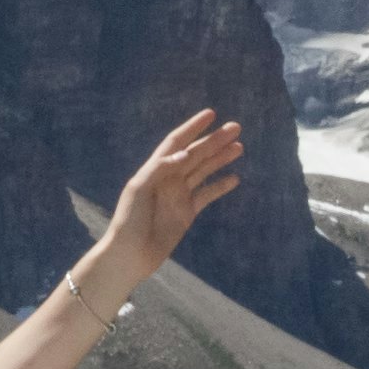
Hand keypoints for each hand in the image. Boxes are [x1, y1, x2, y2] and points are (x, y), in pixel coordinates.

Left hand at [87, 108, 246, 284]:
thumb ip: (160, 169)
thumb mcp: (139, 190)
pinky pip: (206, 195)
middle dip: (214, 140)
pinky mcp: (186, 213)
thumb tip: (186, 153)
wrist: (130, 255)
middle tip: (236, 128)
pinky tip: (234, 178)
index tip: (211, 114)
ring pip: (204, 171)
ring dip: (220, 158)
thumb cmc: (129, 221)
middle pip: (196, 153)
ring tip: (239, 147)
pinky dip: (220, 186)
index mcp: (155, 169)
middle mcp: (169, 179)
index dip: (193, 127)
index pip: (176, 142)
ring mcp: (179, 195)